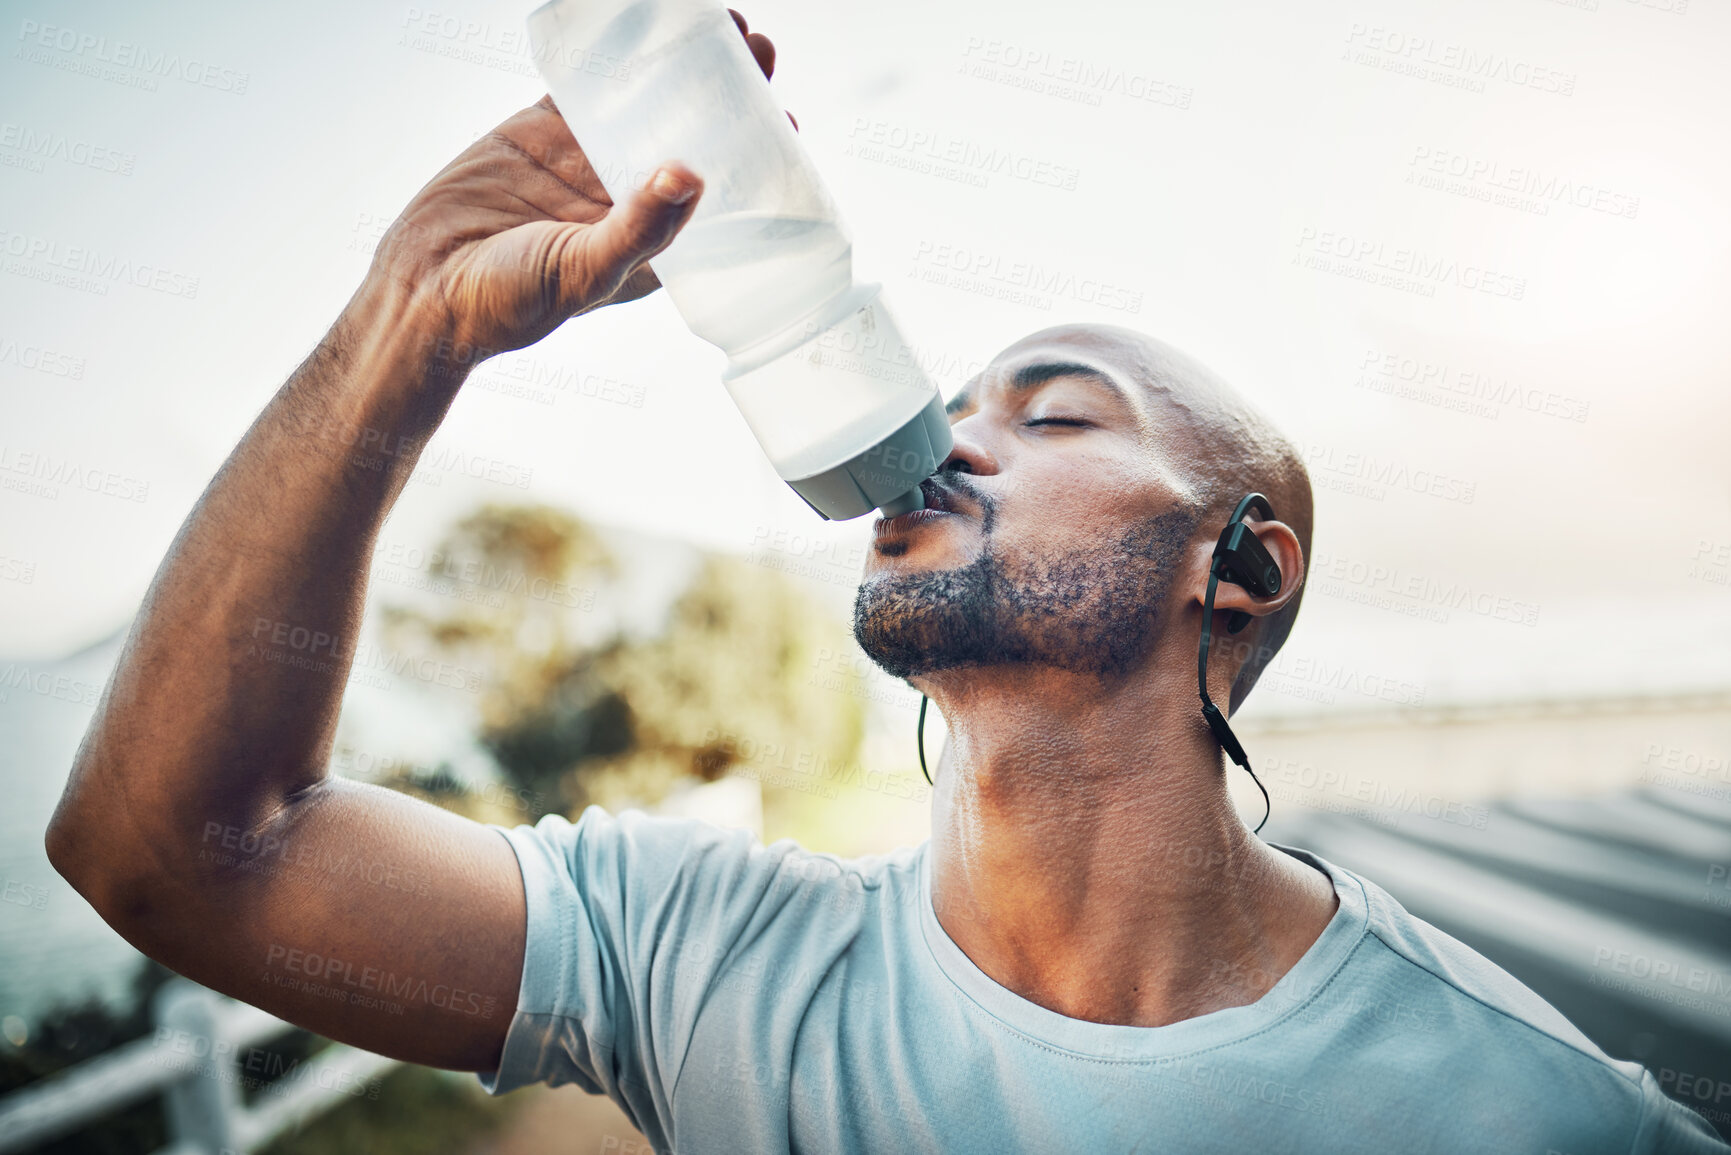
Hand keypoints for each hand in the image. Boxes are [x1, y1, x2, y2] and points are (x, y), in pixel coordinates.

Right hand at [366, 9, 787, 358]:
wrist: (421, 288)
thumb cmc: (510, 304)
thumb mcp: (587, 273)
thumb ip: (640, 228)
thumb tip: (692, 174)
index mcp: (653, 242)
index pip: (720, 194)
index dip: (753, 158)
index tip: (785, 119)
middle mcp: (626, 200)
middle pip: (690, 136)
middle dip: (725, 97)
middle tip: (757, 51)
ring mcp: (583, 162)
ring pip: (644, 103)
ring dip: (678, 67)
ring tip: (718, 25)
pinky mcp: (540, 131)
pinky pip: (584, 85)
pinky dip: (611, 53)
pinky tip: (645, 19)